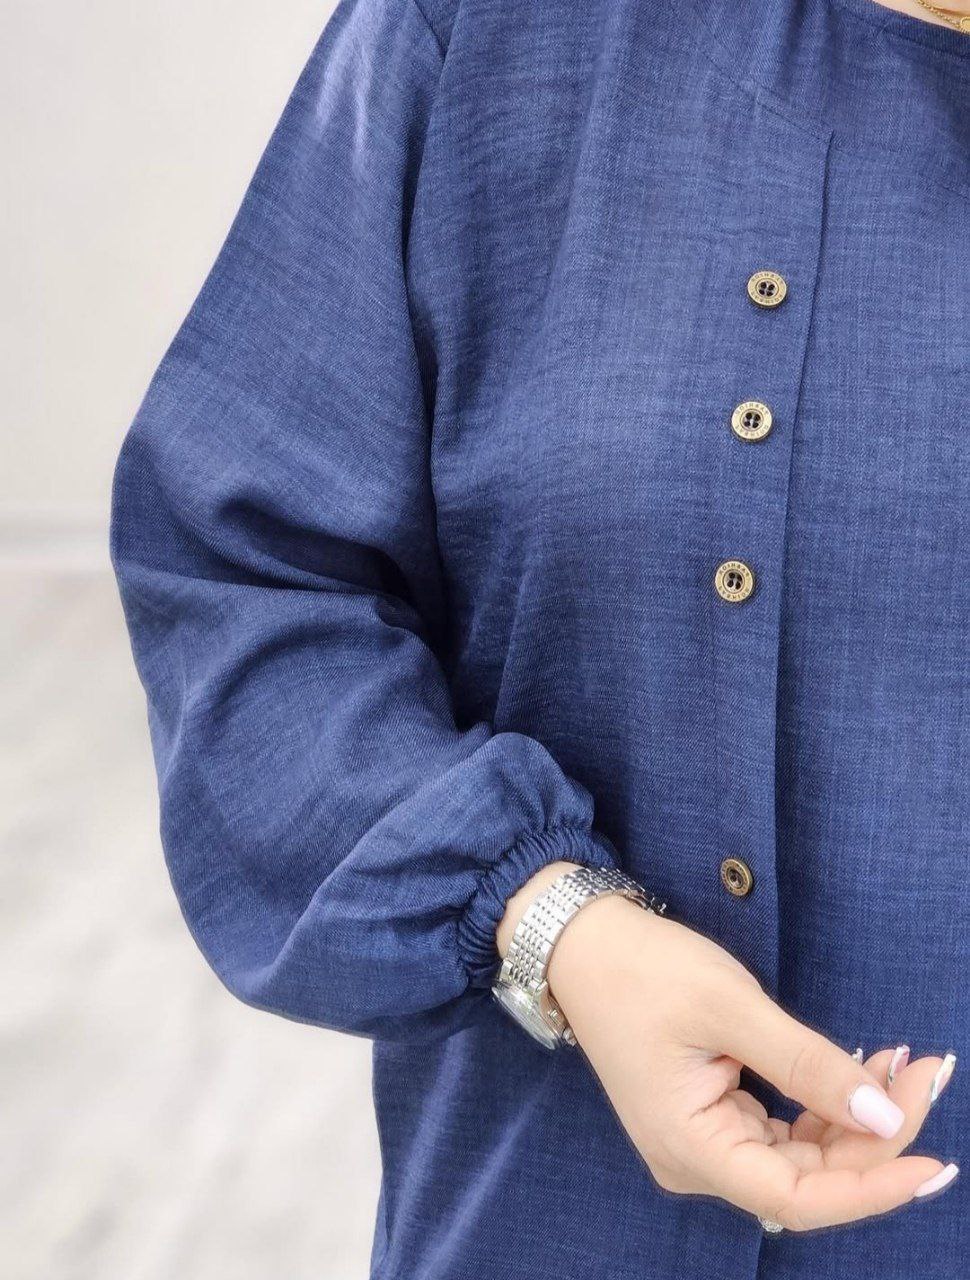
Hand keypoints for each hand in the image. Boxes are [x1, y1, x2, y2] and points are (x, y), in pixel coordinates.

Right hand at [497, 866, 958, 1231]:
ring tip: (900, 1064)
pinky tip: (860, 1067)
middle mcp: (696, 1160)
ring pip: (802, 1154)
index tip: (932, 1158)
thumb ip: (807, 1064)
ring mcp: (703, 1139)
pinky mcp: (710, 1114)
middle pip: (808, 1177)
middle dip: (875, 1132)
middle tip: (926, 1073)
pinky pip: (783, 1129)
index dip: (872, 1187)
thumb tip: (882, 1116)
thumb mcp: (729, 1007)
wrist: (582, 941)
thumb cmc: (644, 969)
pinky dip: (826, 1103)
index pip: (799, 1198)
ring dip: (856, 1116)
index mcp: (690, 1148)